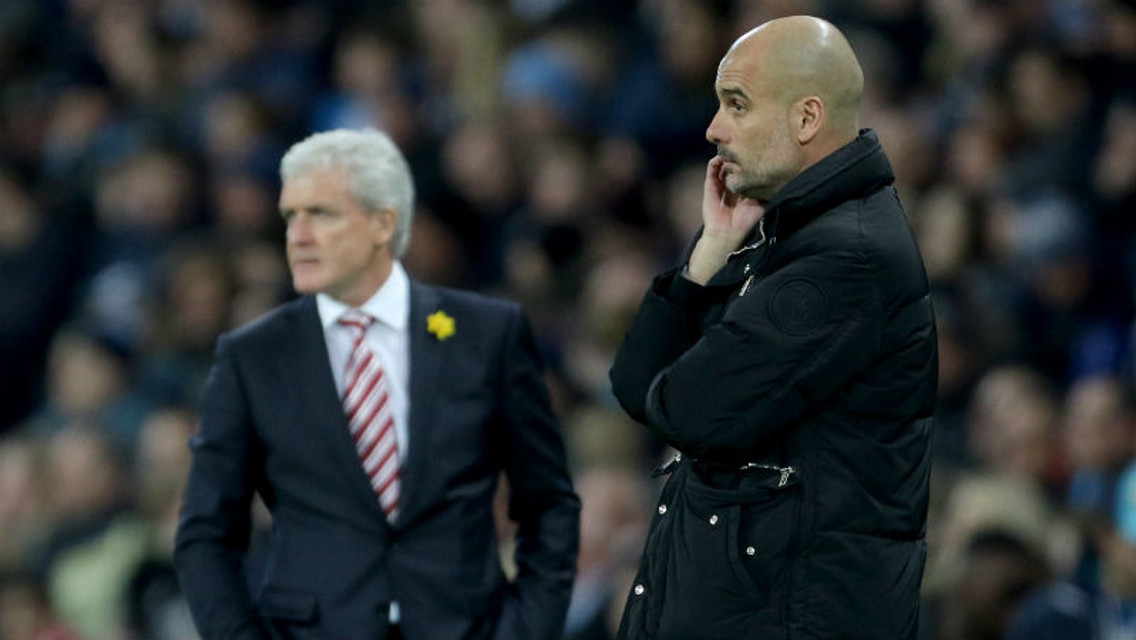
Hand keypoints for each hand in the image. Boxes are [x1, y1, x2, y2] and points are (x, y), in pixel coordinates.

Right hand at [687, 157, 765, 283]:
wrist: (728, 232)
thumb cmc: (747, 221)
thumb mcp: (763, 203)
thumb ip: (767, 189)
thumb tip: (780, 174)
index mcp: (746, 189)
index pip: (749, 170)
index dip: (754, 160)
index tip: (760, 149)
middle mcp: (734, 185)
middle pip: (736, 164)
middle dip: (740, 156)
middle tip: (746, 145)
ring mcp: (721, 184)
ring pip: (724, 164)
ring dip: (728, 156)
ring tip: (733, 148)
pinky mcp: (710, 185)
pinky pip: (711, 169)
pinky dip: (715, 161)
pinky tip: (721, 158)